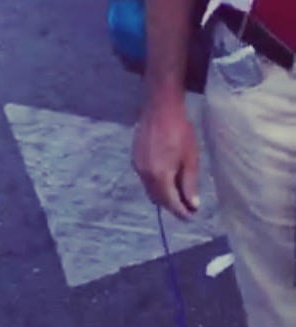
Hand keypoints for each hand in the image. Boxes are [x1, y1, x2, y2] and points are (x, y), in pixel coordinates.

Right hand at [132, 96, 199, 219]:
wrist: (160, 109)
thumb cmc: (180, 132)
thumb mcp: (190, 159)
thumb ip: (189, 183)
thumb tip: (192, 204)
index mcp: (159, 175)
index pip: (169, 202)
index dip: (180, 212)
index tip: (191, 217)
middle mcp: (144, 174)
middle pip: (157, 198)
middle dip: (171, 205)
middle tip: (187, 208)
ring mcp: (137, 166)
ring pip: (150, 188)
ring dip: (163, 195)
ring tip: (178, 194)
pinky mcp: (135, 158)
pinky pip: (145, 178)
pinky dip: (156, 184)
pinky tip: (167, 178)